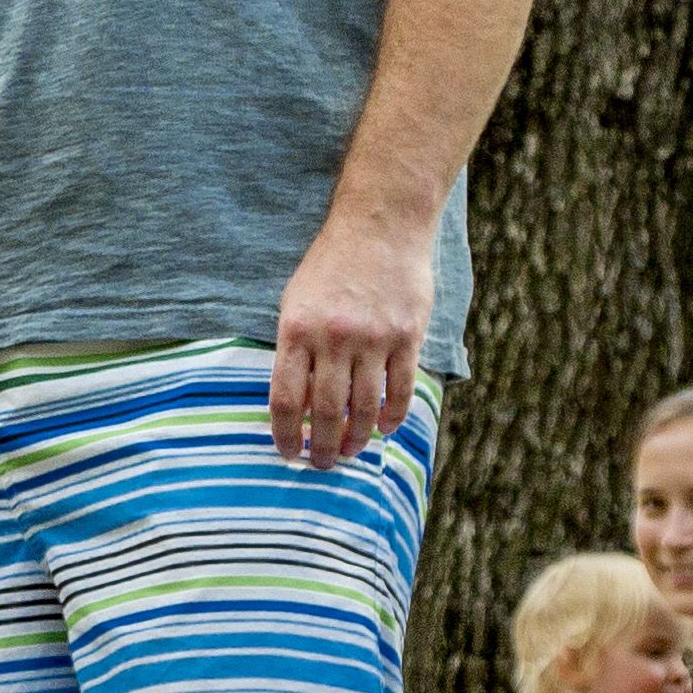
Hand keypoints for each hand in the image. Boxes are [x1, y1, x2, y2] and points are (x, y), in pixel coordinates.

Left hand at [271, 204, 432, 465]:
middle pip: (326, 410)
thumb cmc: (329, 268)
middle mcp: (334, 338)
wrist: (379, 227)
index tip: (286, 454)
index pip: (286, 398)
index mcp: (296, 330)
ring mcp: (374, 338)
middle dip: (322, 446)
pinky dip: (391, 416)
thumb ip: (294, 350)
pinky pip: (400, 388)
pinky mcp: (408, 335)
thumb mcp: (295, 302)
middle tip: (322, 465)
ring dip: (357, 437)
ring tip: (351, 452)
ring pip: (364, 406)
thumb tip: (295, 405)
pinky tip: (382, 429)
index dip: (284, 434)